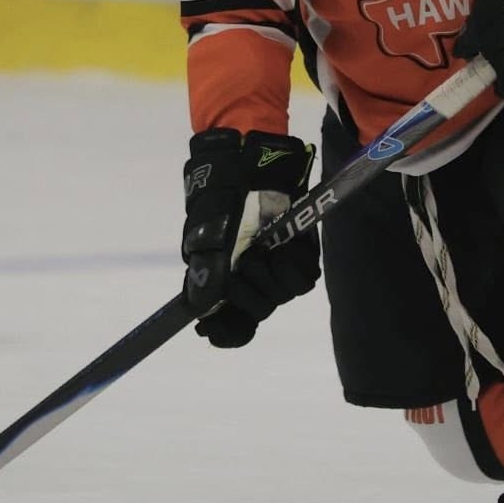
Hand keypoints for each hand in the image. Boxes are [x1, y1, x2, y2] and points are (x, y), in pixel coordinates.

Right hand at [181, 129, 320, 347]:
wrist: (250, 168)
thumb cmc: (223, 202)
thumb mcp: (207, 237)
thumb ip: (206, 274)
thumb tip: (199, 308)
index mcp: (225, 281)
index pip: (230, 325)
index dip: (227, 333)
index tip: (212, 333)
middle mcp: (251, 280)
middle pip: (260, 311)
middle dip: (252, 291)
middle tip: (245, 261)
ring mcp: (276, 268)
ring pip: (283, 296)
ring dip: (272, 275)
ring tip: (261, 249)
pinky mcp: (300, 255)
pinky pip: (304, 278)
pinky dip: (293, 263)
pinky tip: (282, 246)